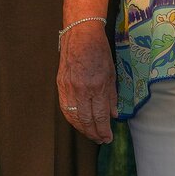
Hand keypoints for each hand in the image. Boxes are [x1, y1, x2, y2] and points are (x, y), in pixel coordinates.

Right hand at [57, 23, 117, 143]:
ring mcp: (69, 88)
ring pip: (74, 117)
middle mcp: (82, 90)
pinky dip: (72, 119)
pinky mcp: (60, 86)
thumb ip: (112, 96)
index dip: (104, 130)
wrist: (80, 35)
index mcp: (97, 86)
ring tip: (91, 135)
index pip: (100, 115)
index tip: (108, 138)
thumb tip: (114, 114)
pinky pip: (65, 108)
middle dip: (94, 133)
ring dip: (83, 129)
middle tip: (101, 140)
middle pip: (86, 120)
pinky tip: (78, 124)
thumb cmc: (99, 51)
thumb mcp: (112, 72)